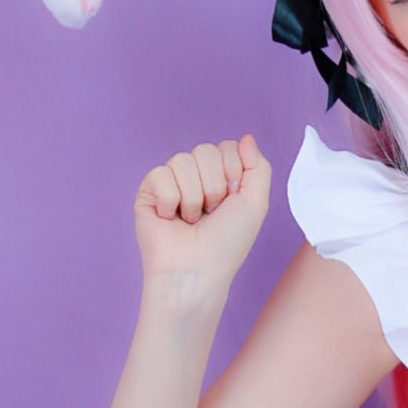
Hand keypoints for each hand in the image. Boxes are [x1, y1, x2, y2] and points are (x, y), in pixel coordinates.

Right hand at [133, 133, 270, 283]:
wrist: (198, 270)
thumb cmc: (227, 243)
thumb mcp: (256, 203)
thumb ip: (258, 167)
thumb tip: (247, 137)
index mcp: (222, 177)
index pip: (227, 147)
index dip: (233, 174)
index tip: (231, 202)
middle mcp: (197, 176)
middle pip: (205, 151)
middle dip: (213, 186)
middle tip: (211, 213)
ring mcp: (172, 182)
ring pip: (182, 161)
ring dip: (193, 197)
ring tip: (191, 220)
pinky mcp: (148, 192)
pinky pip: (159, 174)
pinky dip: (170, 201)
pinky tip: (170, 218)